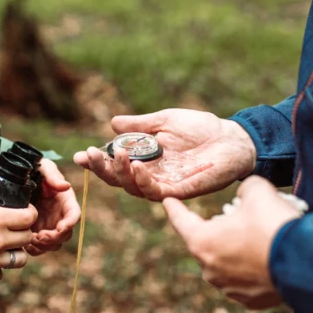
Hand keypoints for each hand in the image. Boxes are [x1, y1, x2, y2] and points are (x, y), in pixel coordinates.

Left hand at [26, 158, 80, 255]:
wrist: (16, 177)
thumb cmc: (34, 169)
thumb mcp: (43, 167)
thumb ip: (53, 176)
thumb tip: (66, 186)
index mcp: (65, 200)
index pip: (74, 214)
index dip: (70, 223)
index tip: (60, 228)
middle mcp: (59, 215)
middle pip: (65, 234)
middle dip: (54, 238)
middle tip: (39, 236)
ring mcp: (48, 225)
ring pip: (54, 244)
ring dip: (45, 246)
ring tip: (31, 240)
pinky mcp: (36, 231)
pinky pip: (40, 247)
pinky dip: (36, 250)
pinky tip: (26, 244)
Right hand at [72, 109, 257, 200]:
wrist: (233, 138)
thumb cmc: (202, 128)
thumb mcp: (166, 120)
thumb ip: (140, 125)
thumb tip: (112, 123)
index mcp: (145, 159)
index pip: (116, 165)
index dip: (97, 163)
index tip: (79, 155)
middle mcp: (152, 175)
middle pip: (119, 180)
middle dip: (102, 169)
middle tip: (90, 155)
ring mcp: (166, 184)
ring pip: (134, 188)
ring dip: (121, 174)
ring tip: (117, 156)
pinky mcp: (181, 191)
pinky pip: (157, 191)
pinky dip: (144, 181)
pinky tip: (137, 168)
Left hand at [162, 176, 300, 309]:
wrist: (305, 262)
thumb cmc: (274, 224)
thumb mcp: (257, 191)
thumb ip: (244, 190)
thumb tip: (246, 197)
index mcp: (203, 242)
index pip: (182, 221)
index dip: (174, 208)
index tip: (167, 201)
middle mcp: (211, 269)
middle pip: (207, 242)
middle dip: (220, 228)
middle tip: (239, 215)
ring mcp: (230, 288)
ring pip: (227, 262)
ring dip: (237, 249)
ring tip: (259, 236)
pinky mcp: (250, 300)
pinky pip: (245, 279)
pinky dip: (253, 268)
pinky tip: (269, 256)